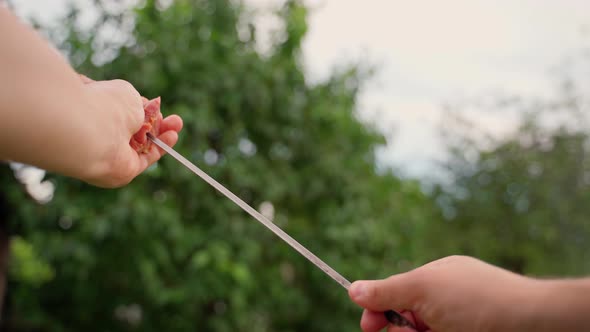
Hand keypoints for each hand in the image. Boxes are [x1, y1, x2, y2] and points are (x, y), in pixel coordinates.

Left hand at [80, 76, 182, 186]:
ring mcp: (113, 152)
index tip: (152, 102)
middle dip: (153, 121)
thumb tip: (143, 108)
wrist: (88, 130)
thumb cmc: (102, 105)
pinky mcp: (125, 169)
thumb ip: (137, 102)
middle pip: (133, 129)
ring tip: (178, 124)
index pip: (121, 111)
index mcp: (96, 111)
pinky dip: (162, 147)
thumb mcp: (126, 94)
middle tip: (168, 115)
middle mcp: (103, 133)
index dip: (138, 107)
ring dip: (162, 133)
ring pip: (143, 143)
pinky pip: (148, 157)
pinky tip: (173, 136)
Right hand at [348, 255, 540, 331]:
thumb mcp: (424, 289)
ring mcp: (456, 323)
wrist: (529, 323)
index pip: (395, 292)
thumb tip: (353, 289)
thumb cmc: (477, 299)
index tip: (367, 326)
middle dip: (399, 329)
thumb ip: (387, 290)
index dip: (377, 308)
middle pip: (404, 320)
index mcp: (435, 279)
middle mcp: (445, 301)